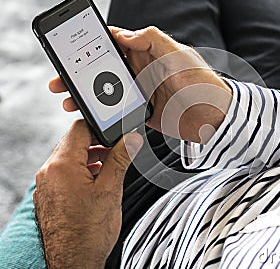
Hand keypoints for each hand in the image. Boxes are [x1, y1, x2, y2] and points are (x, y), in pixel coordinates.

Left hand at [33, 120, 142, 267]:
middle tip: (117, 150)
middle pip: (74, 142)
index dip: (100, 126)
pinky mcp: (49, 195)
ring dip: (90, 158)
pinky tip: (97, 180)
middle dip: (97, 143)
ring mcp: (47, 184)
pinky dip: (81, 170)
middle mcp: (49, 172)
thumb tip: (131, 139)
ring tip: (110, 167)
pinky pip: (65, 172)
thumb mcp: (111, 189)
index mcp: (62, 165)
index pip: (79, 128)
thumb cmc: (88, 231)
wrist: (74, 260)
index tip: (115, 132)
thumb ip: (121, 158)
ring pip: (70, 157)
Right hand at [49, 26, 232, 142]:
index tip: (72, 50)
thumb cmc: (202, 83)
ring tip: (69, 101)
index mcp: (149, 54)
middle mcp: (142, 72)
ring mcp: (141, 93)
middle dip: (81, 74)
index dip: (94, 45)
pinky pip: (118, 111)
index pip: (117, 44)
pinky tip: (89, 116)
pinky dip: (102, 113)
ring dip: (87, 95)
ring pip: (107, 91)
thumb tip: (124, 35)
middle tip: (60, 81)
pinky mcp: (143, 113)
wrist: (215, 118)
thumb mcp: (179, 55)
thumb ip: (153, 41)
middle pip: (104, 69)